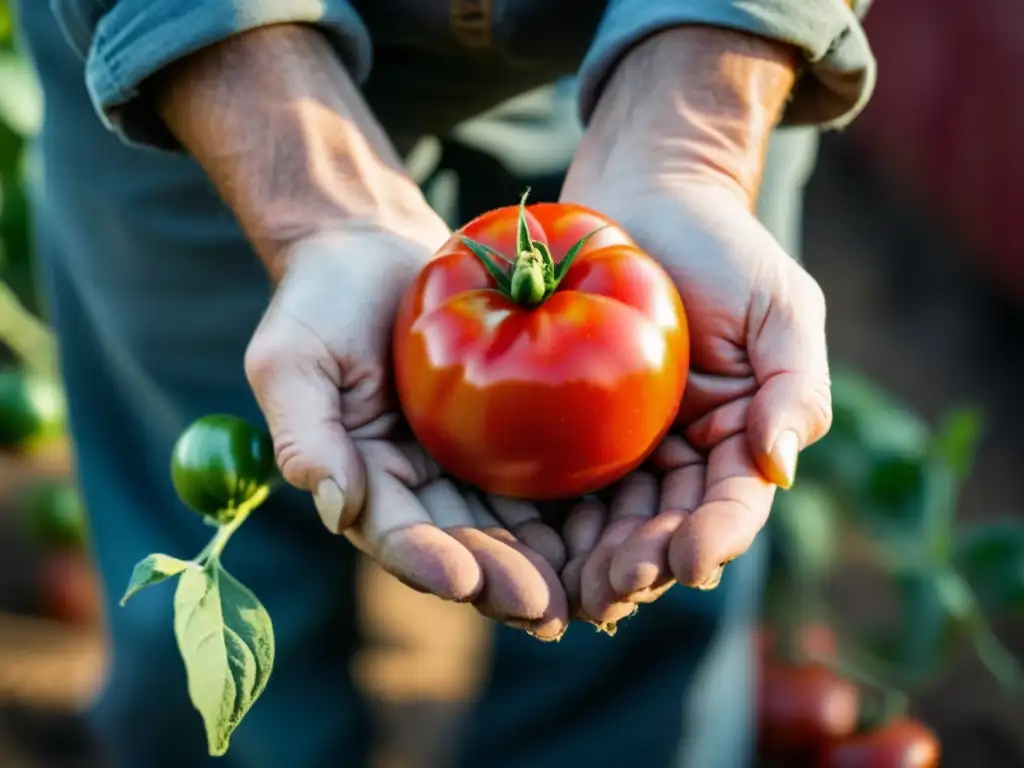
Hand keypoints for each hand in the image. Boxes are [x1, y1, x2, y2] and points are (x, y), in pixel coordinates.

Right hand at [244, 221, 569, 639]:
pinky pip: (545, 476)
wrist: (373, 251)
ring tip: (585, 592)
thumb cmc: (321, 301)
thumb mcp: (292, 360)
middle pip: (464, 546)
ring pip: (513, 527)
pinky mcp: (511, 432)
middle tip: (543, 609)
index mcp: (367, 481)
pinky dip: (575, 509)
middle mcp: (422, 485)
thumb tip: (335, 509)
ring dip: (547, 564)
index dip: (428, 562)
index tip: (463, 581)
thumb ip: (306, 434)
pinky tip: (610, 529)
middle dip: (501, 582)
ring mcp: (469, 462)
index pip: (397, 535)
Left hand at [556, 27, 832, 622]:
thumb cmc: (720, 244)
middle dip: (643, 566)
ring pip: (610, 520)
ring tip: (569, 589)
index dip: (715, 538)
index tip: (689, 561)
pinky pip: (560, 479)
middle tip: (610, 590)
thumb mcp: (780, 307)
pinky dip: (549, 517)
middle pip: (665, 528)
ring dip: (592, 560)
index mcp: (739, 438)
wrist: (643, 193)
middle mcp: (682, 454)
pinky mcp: (570, 425)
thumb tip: (779, 468)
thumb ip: (794, 386)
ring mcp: (624, 444)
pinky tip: (524, 543)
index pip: (732, 504)